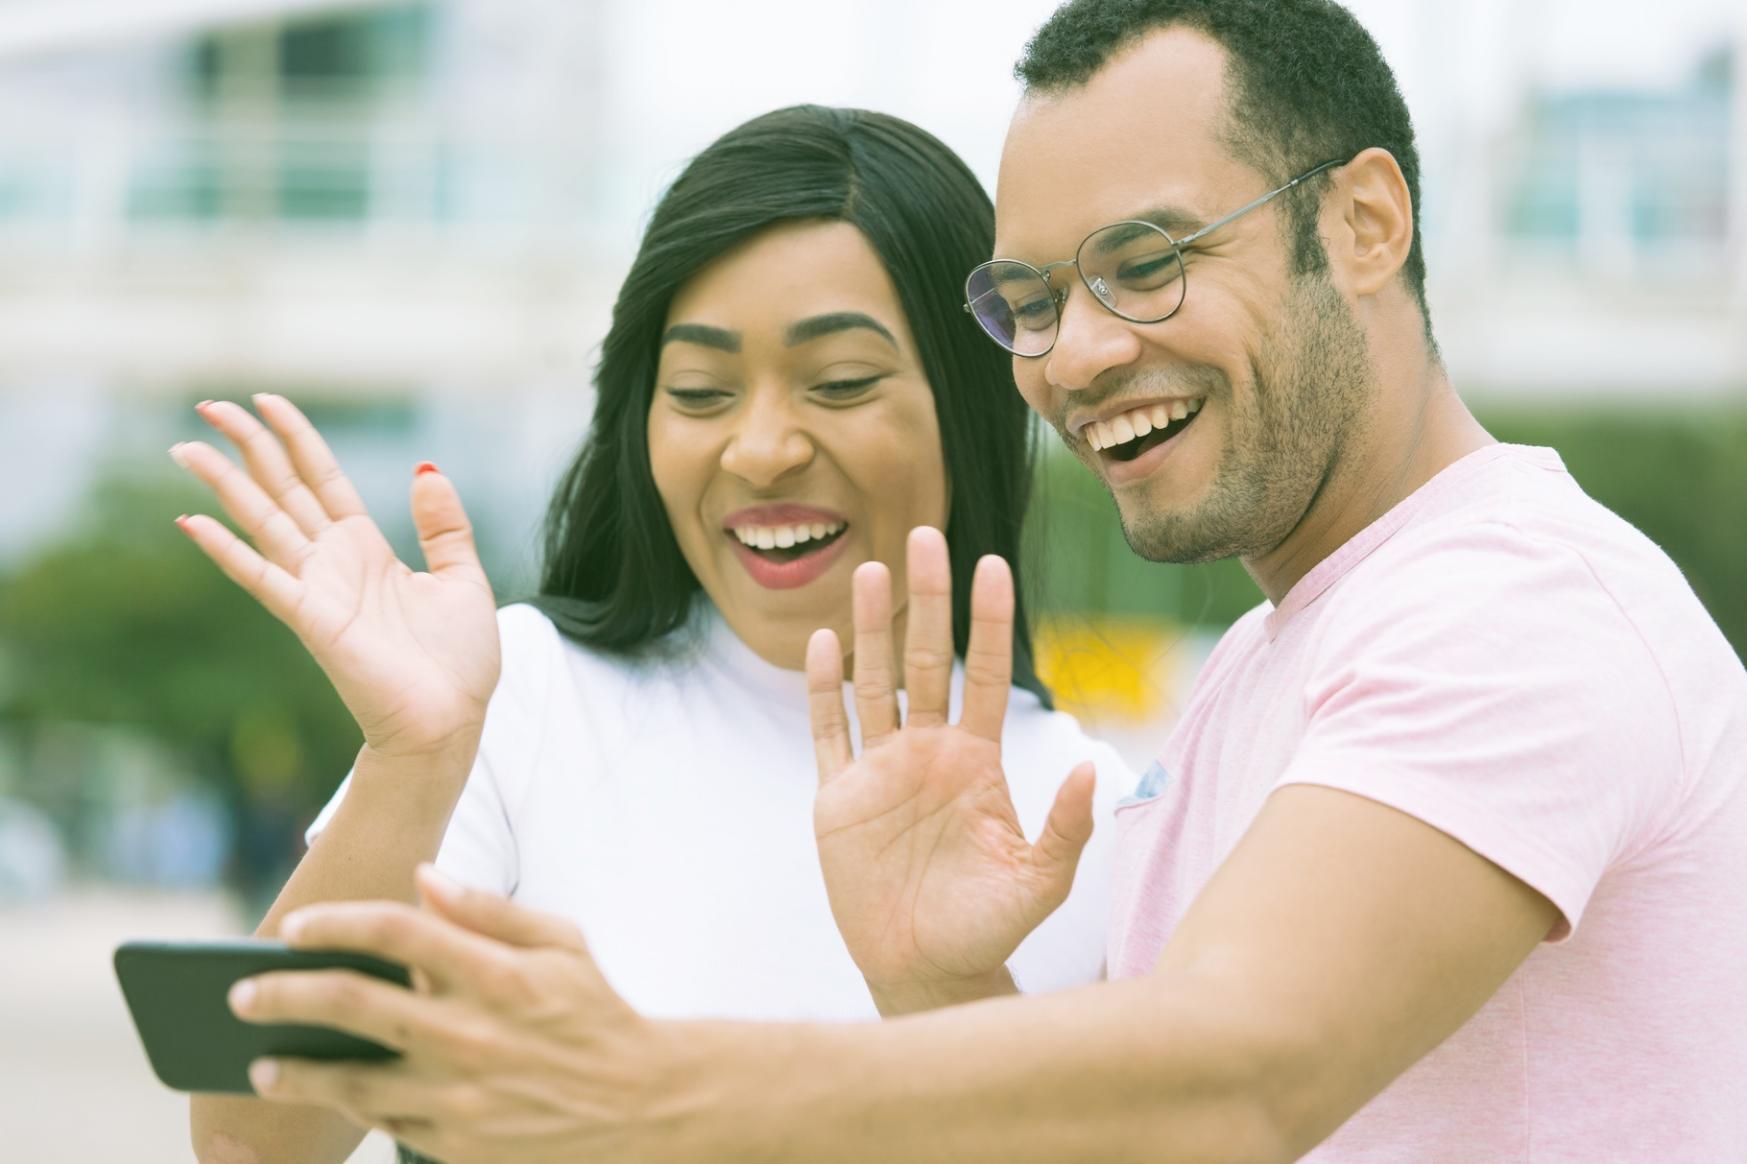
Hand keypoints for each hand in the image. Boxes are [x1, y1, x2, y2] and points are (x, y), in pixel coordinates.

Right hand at [170, 395, 499, 758]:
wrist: (451, 721)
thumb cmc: (458, 663)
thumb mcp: (463, 578)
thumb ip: (444, 526)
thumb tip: (427, 468)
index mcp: (368, 550)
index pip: (324, 480)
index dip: (297, 439)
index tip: (266, 401)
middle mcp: (334, 564)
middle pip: (282, 489)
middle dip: (248, 446)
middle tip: (208, 404)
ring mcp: (318, 590)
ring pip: (263, 522)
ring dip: (224, 484)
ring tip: (185, 447)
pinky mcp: (312, 620)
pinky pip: (262, 577)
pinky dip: (226, 550)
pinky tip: (190, 521)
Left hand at [233, 867, 681, 1163]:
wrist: (645, 1107)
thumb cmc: (597, 1014)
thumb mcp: (562, 943)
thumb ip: (489, 909)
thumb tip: (423, 876)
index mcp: (497, 973)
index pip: (395, 930)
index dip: (335, 923)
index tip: (294, 928)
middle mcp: (471, 1032)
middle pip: (351, 1002)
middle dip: (282, 993)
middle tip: (241, 994)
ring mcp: (462, 1095)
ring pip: (350, 1076)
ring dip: (294, 1067)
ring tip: (260, 1064)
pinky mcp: (458, 1144)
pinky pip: (383, 1122)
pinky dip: (346, 1106)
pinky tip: (328, 1094)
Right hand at [808, 527, 1095, 1009]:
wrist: (927, 968)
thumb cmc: (988, 925)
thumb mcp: (1041, 879)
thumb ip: (1067, 826)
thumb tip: (1093, 766)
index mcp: (977, 759)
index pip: (982, 672)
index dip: (988, 619)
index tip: (992, 562)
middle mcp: (927, 751)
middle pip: (926, 657)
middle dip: (926, 597)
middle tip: (923, 534)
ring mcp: (880, 769)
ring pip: (874, 681)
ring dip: (870, 626)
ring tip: (867, 570)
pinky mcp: (838, 797)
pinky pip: (829, 731)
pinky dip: (824, 689)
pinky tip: (824, 643)